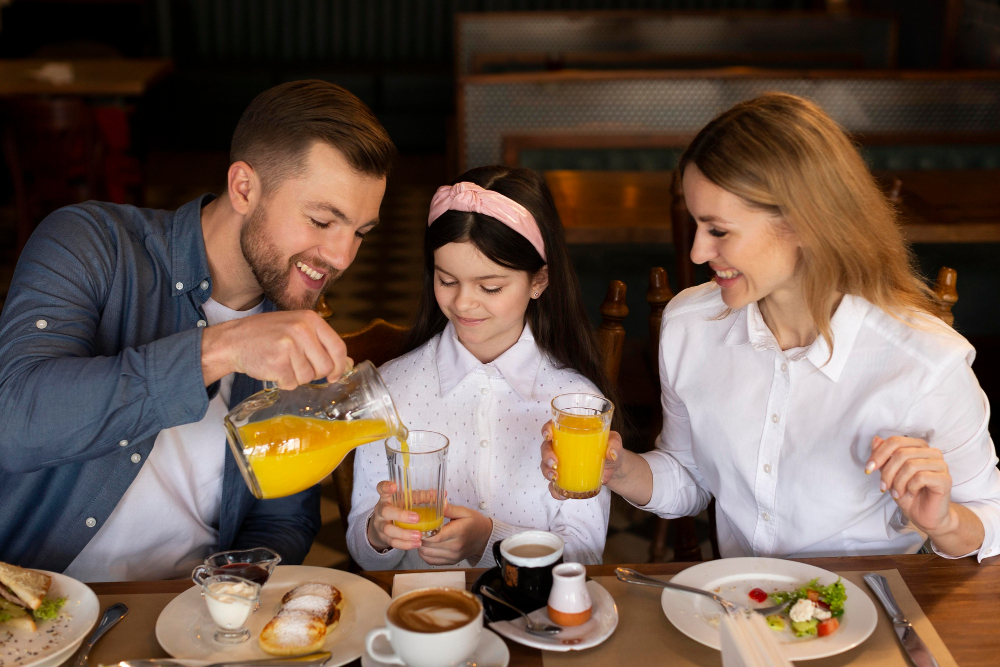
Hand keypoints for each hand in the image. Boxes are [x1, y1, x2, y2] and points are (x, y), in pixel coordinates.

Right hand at [200, 310, 350, 386]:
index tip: (334, 376)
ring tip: (282, 363)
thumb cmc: (268, 335)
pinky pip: (291, 384)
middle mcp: (302, 330)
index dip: (340, 366)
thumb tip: (348, 363)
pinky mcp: (277, 362)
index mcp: (311, 319)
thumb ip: (322, 344)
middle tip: (297, 367)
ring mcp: (289, 345)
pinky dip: (283, 382)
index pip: (338, 347)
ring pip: (308, 377)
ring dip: (296, 377)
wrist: (234, 340)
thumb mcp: (298, 329)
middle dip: (314, 374)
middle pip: (325, 367)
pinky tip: (273, 369)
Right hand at [366, 481, 423, 551]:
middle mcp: (380, 511)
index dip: (386, 487)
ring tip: (419, 535)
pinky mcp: (384, 538)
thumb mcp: (405, 501)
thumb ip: (421, 496)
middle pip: (385, 511)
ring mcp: (380, 525)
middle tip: (417, 518)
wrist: (382, 526)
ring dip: (404, 533)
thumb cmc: (398, 509)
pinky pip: (393, 542)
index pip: (381, 488)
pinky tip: (417, 543)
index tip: (394, 486)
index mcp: (386, 498)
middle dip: (401, 515)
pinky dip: (405, 544)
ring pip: (388, 530)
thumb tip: (441, 494)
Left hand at [417, 503, 492, 565]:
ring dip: (420, 546)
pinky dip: (424, 554)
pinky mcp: (451, 561)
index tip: (418, 526)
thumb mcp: (465, 512)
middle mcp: (455, 547)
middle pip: (429, 546)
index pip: (435, 537)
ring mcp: (453, 556)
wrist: (485, 538)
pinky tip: (426, 546)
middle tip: (416, 530)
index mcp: (458, 532)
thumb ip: (450, 509)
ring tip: (420, 537)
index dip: (423, 532)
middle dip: (419, 538)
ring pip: (427, 555)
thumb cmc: (475, 522)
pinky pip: (431, 561)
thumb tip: (439, 502)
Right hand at [540, 421, 623, 500]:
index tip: (548, 436)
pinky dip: (555, 490)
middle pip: (546, 448)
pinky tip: (561, 494)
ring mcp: (561, 463)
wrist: (613, 468)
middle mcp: (561, 446)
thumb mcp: (614, 442)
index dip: (546, 430)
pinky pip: (554, 484)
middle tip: (555, 463)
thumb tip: (611, 454)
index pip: (552, 427)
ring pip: (546, 465)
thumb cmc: (610, 448)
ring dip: (547, 472)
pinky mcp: (565, 477)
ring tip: (555, 478)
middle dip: (546, 456)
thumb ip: (614, 444)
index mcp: (569, 432)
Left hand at [866, 435, 954, 534]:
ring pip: (910, 465)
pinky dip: (910, 487)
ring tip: (897, 493)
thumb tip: (876, 440)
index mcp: (918, 446)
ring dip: (898, 482)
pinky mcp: (945, 479)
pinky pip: (921, 477)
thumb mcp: (890, 474)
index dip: (878, 454)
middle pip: (901, 453)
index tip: (868, 469)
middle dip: (887, 472)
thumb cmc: (908, 493)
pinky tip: (912, 493)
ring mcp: (940, 465)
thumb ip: (884, 457)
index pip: (895, 441)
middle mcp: (931, 452)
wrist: (924, 516)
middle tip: (884, 487)